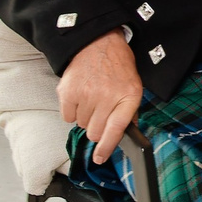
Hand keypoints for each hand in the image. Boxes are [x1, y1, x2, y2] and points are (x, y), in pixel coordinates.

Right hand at [58, 29, 141, 165]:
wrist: (98, 42)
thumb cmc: (117, 66)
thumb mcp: (133, 86)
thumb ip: (129, 112)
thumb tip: (125, 134)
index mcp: (127, 97)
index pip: (116, 130)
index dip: (106, 148)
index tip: (100, 158)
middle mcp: (107, 97)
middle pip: (94, 132)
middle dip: (96, 128)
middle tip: (99, 112)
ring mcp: (86, 95)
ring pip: (81, 125)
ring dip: (85, 117)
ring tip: (91, 98)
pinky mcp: (68, 92)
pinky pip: (67, 117)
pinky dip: (72, 111)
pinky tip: (80, 96)